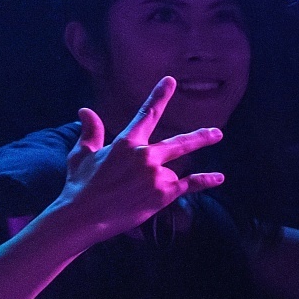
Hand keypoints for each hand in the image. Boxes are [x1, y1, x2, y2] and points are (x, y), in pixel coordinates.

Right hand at [54, 79, 224, 243]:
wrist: (83, 217)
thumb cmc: (80, 186)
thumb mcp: (82, 155)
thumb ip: (90, 132)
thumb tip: (85, 110)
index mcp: (126, 143)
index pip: (147, 114)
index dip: (159, 96)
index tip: (170, 81)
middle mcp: (145, 156)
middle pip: (179, 143)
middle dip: (200, 137)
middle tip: (217, 133)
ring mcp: (156, 175)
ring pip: (176, 168)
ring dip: (177, 171)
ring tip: (173, 170)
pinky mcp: (163, 194)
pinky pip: (189, 184)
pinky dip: (205, 181)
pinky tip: (219, 178)